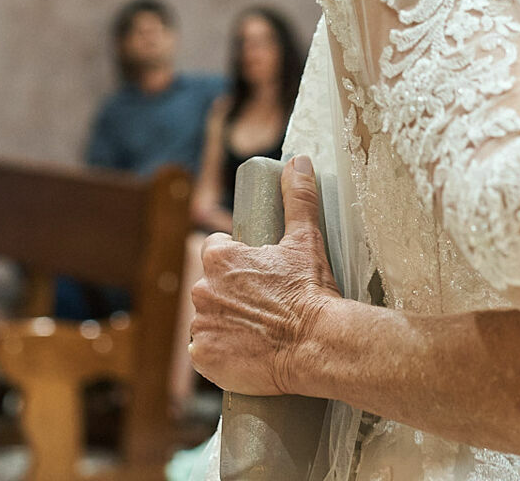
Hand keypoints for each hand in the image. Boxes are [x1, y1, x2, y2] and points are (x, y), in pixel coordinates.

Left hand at [189, 156, 340, 396]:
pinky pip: (205, 354)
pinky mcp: (204, 358)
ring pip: (208, 320)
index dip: (237, 262)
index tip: (257, 275)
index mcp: (218, 257)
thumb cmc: (310, 291)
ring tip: (257, 332)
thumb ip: (298, 197)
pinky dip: (220, 355)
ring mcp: (201, 326)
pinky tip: (244, 354)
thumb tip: (299, 162)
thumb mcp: (306, 239)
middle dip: (231, 295)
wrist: (318, 344)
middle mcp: (201, 289)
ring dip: (225, 324)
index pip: (215, 251)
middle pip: (210, 288)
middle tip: (263, 306)